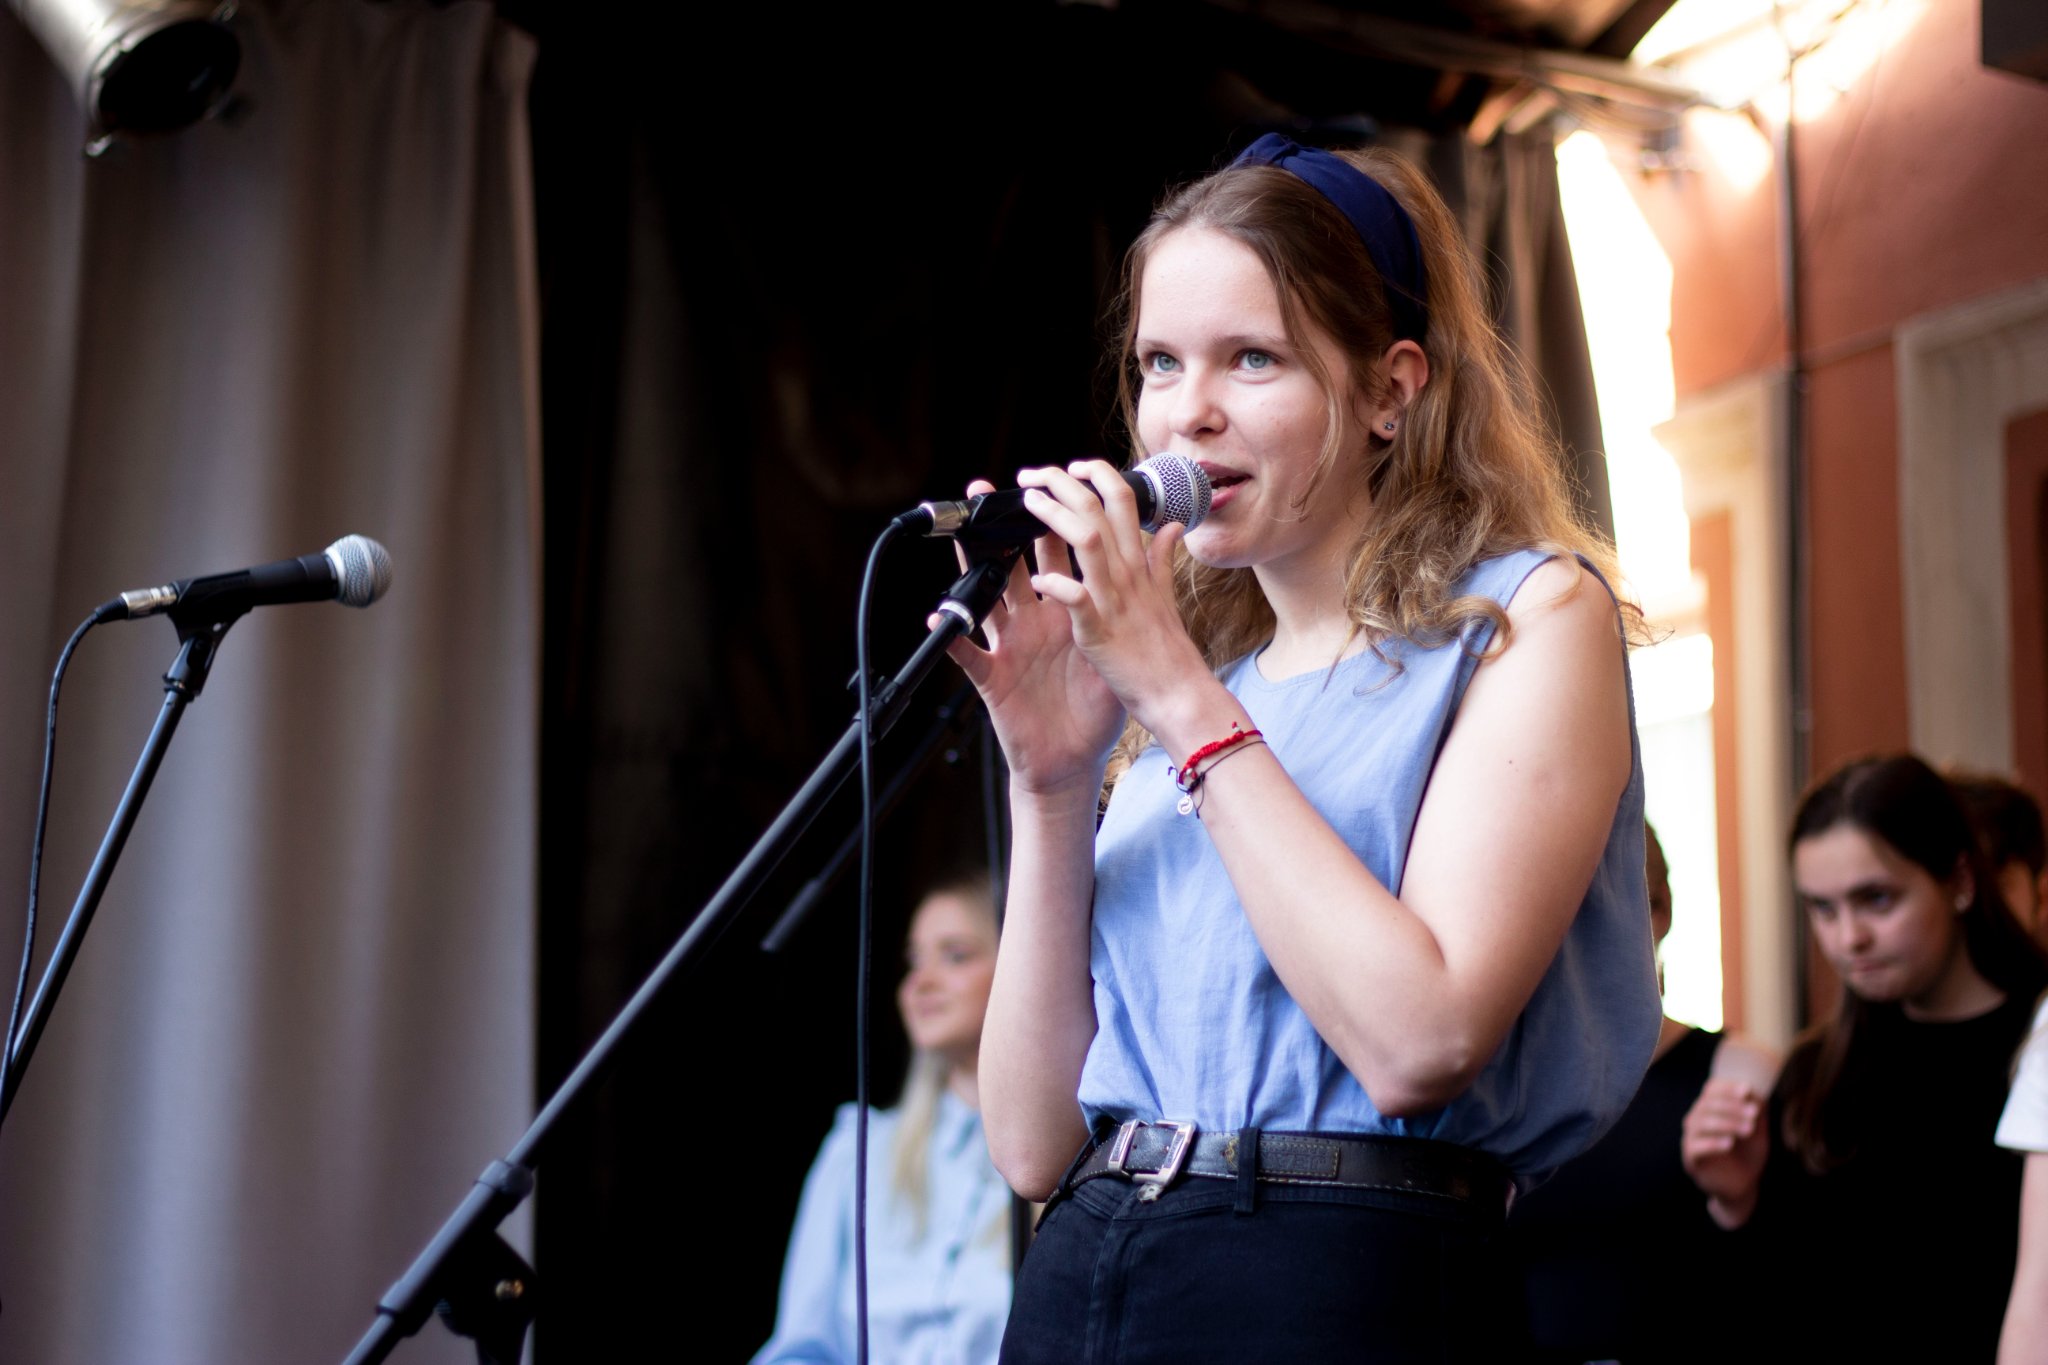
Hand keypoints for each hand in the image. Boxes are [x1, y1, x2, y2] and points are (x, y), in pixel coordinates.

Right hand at [937, 479, 1125, 796]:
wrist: (1073, 760)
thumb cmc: (1093, 707)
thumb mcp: (1119, 648)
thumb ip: (1139, 592)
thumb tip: (1164, 539)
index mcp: (1064, 610)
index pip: (1053, 555)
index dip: (1052, 518)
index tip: (1052, 480)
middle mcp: (1032, 622)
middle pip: (1013, 564)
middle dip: (1002, 527)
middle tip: (988, 489)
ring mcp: (1010, 646)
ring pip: (985, 598)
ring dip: (970, 568)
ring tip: (960, 537)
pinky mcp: (995, 679)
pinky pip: (968, 656)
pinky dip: (951, 639)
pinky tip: (939, 620)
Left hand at [1010, 460, 1216, 740]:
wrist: (1178, 696)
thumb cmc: (1167, 652)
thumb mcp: (1165, 598)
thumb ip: (1162, 560)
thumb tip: (1173, 525)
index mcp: (1138, 565)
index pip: (1123, 501)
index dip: (1099, 475)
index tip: (1075, 467)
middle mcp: (1127, 575)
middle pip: (1098, 510)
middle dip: (1063, 483)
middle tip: (1034, 473)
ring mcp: (1113, 601)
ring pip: (1087, 541)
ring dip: (1055, 515)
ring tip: (1028, 500)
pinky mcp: (1098, 633)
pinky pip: (1078, 600)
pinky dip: (1059, 585)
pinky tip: (1042, 579)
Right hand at [1681, 1076, 1768, 1227]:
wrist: (1743, 1186)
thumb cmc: (1748, 1154)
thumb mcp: (1757, 1131)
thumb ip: (1756, 1113)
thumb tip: (1755, 1092)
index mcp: (1711, 1109)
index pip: (1711, 1089)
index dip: (1727, 1087)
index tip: (1747, 1090)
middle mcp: (1697, 1119)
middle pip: (1708, 1104)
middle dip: (1733, 1106)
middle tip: (1754, 1114)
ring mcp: (1691, 1138)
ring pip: (1701, 1122)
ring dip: (1727, 1123)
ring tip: (1748, 1129)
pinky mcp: (1691, 1158)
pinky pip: (1695, 1146)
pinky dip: (1712, 1142)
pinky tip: (1730, 1143)